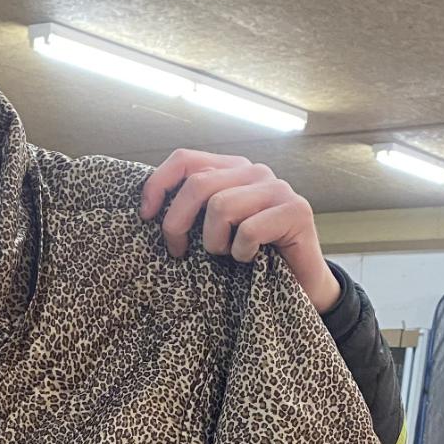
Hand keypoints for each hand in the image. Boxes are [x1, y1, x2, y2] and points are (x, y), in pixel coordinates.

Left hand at [139, 150, 340, 314]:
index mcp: (231, 169)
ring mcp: (278, 188)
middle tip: (178, 252)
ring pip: (221, 206)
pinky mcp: (296, 210)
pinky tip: (250, 259)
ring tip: (225, 255)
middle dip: (177, 223)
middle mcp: (255, 171)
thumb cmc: (248, 257)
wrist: (298, 284)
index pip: (185, 159)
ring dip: (214, 242)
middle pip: (198, 185)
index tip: (145, 216)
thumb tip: (148, 207)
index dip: (158, 185)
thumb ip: (190, 210)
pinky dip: (241, 253)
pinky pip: (248, 230)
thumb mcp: (211, 229)